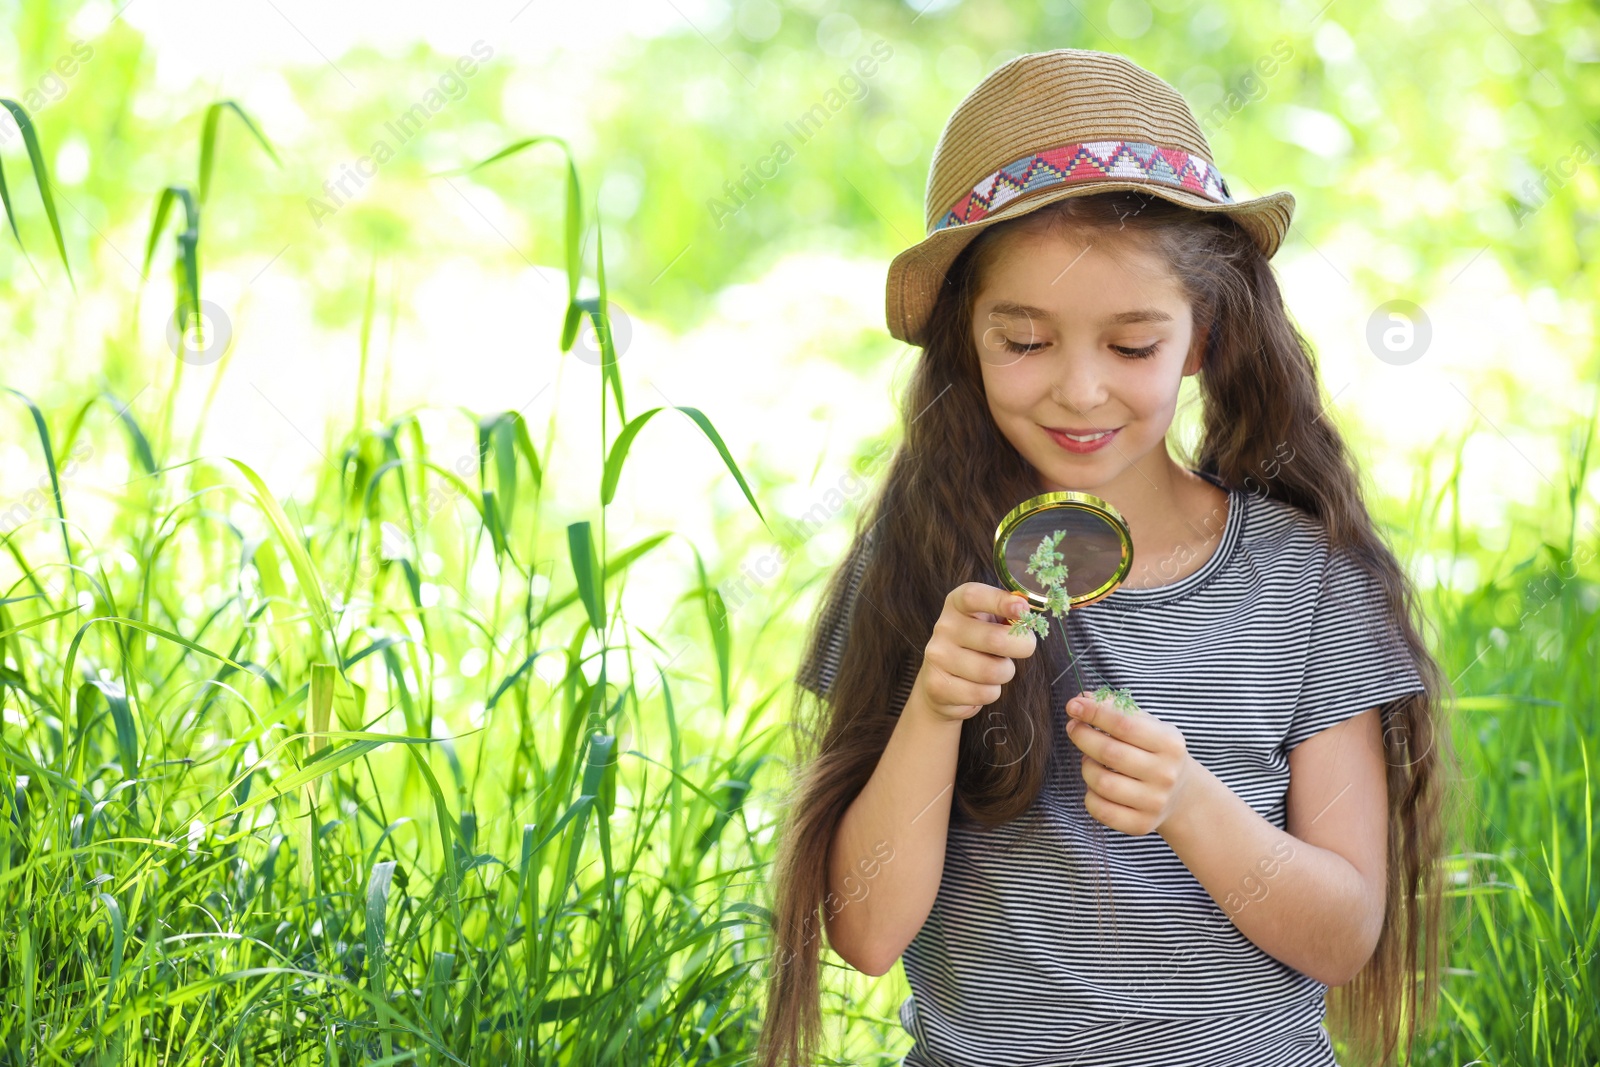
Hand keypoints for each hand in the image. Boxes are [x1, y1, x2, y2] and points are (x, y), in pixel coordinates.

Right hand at [914, 583, 1037, 721]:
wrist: (943, 685)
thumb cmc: (977, 647)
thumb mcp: (989, 622)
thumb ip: (1008, 614)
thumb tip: (1025, 610)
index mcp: (956, 604)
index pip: (974, 597)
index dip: (1000, 601)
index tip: (1022, 608)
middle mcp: (943, 627)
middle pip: (994, 639)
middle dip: (1022, 646)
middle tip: (1025, 647)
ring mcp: (937, 657)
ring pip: (993, 671)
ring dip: (1005, 672)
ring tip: (996, 669)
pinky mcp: (937, 686)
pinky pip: (984, 693)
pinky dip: (992, 692)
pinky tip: (980, 686)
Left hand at [1064, 690, 1199, 835]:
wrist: (1181, 794)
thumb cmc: (1155, 752)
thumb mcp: (1147, 726)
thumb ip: (1116, 709)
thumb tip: (1081, 699)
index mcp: (1170, 744)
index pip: (1124, 724)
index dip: (1094, 713)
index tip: (1072, 705)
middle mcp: (1165, 774)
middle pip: (1109, 753)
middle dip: (1083, 736)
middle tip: (1073, 728)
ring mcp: (1154, 802)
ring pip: (1102, 782)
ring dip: (1087, 767)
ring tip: (1090, 760)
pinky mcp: (1141, 824)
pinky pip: (1101, 809)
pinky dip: (1090, 795)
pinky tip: (1096, 785)